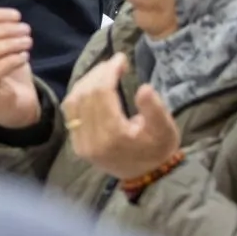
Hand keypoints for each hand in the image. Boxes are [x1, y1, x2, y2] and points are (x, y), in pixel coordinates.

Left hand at [60, 53, 180, 179]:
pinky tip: (92, 85)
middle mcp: (92, 140)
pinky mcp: (77, 144)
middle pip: (86, 95)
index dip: (109, 71)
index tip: (121, 58)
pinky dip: (79, 93)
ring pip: (73, 101)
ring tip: (104, 70)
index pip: (102, 94)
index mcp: (113, 136)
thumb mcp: (166, 130)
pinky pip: (70, 112)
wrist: (146, 177)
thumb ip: (155, 109)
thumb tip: (144, 87)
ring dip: (87, 81)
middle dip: (98, 73)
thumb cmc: (158, 150)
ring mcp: (81, 143)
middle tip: (114, 62)